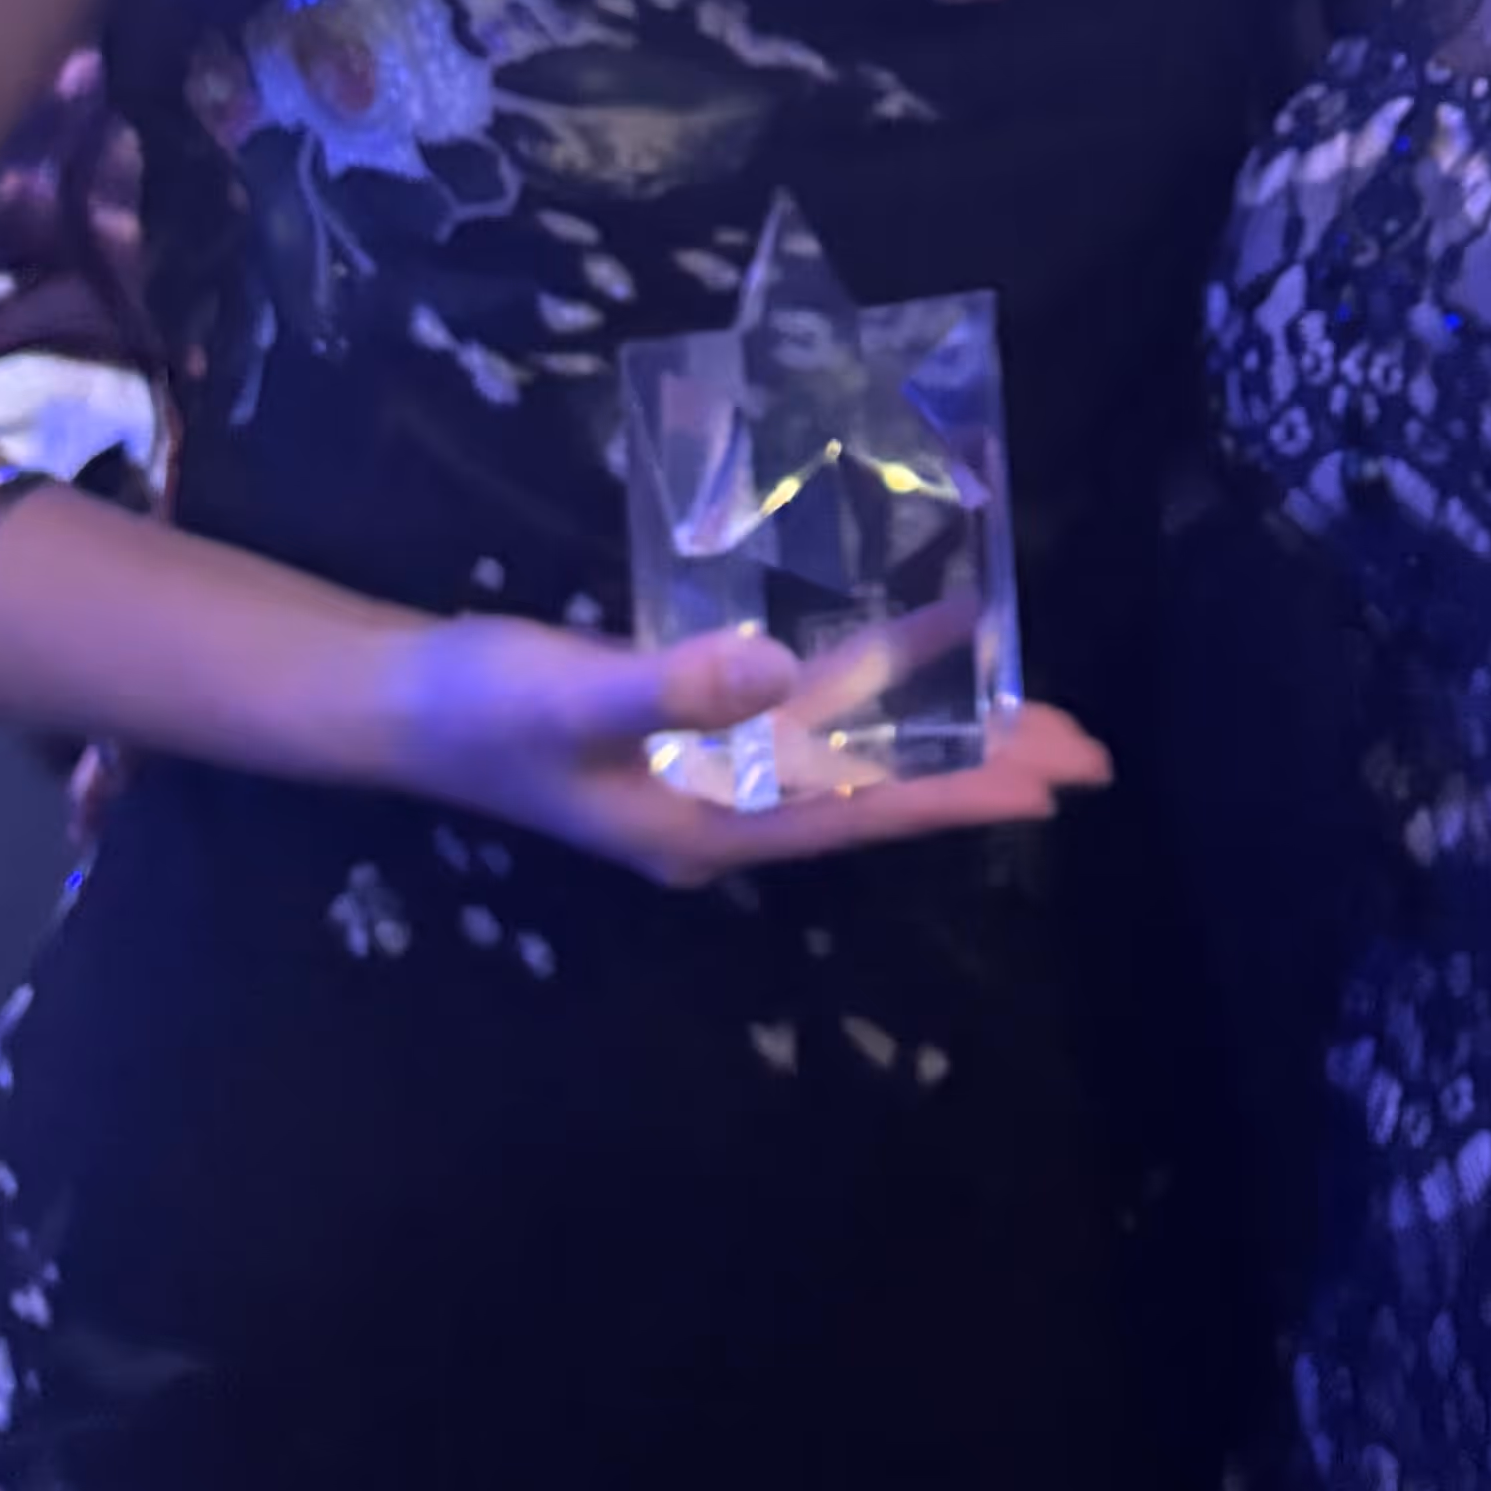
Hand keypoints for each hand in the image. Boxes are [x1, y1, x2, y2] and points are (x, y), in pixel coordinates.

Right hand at [379, 618, 1108, 892]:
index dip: (957, 792)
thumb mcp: (571, 694)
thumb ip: (670, 685)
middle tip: (1090, 756)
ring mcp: (711, 780)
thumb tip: (778, 673)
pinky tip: (922, 667)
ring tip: (1037, 720)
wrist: (400, 704)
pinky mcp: (694, 737)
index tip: (1051, 785)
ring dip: (942, 737)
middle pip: (877, 793)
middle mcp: (725, 813)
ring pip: (855, 758)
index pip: (861, 811)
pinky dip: (875, 697)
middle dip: (980, 770)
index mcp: (707, 824)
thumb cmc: (481, 706)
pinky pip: (810, 722)